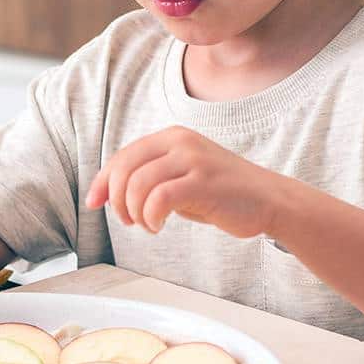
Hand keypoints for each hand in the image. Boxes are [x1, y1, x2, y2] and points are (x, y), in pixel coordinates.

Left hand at [85, 126, 285, 236]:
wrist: (269, 199)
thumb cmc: (221, 192)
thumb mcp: (180, 176)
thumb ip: (149, 177)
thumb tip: (108, 192)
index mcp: (171, 136)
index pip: (123, 156)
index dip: (103, 181)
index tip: (94, 203)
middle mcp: (180, 142)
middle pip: (125, 168)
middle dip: (117, 199)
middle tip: (128, 220)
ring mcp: (193, 159)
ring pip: (139, 184)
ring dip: (135, 212)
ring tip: (148, 225)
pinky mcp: (204, 182)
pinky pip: (160, 198)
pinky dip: (151, 217)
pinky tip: (158, 226)